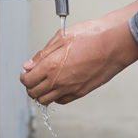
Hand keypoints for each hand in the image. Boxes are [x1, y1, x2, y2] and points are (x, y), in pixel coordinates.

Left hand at [20, 0, 137, 104]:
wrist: (114, 45)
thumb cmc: (91, 37)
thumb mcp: (62, 38)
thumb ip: (43, 53)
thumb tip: (29, 65)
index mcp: (51, 66)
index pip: (27, 80)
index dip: (24, 76)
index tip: (26, 71)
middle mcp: (58, 81)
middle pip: (34, 93)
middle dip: (30, 85)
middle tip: (33, 76)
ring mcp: (70, 89)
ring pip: (46, 100)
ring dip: (42, 92)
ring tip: (45, 81)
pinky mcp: (81, 92)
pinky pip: (62, 101)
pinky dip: (56, 96)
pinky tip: (59, 85)